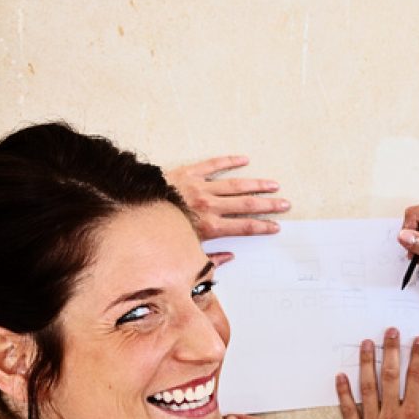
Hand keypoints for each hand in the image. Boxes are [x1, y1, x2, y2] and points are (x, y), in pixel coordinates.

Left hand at [164, 156, 290, 261]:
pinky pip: (212, 164)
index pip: (243, 227)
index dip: (262, 226)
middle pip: (246, 205)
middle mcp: (208, 205)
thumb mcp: (183, 252)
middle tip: (284, 203)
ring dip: (256, 185)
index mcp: (209, 226)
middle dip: (268, 205)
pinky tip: (243, 159)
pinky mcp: (189, 173)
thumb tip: (229, 259)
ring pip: (235, 185)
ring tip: (273, 185)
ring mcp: (200, 187)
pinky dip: (229, 161)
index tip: (276, 226)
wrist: (133, 209)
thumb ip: (208, 259)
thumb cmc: (157, 233)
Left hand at [336, 329, 418, 418]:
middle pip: (391, 375)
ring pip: (368, 386)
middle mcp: (391, 415)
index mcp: (414, 415)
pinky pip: (348, 410)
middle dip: (392, 350)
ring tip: (366, 345)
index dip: (417, 356)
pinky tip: (341, 377)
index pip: (416, 377)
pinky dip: (343, 392)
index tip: (418, 341)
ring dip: (367, 363)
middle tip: (390, 332)